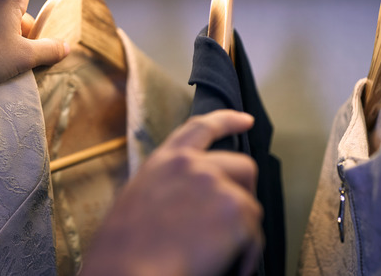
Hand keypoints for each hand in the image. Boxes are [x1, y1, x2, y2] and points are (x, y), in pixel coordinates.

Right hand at [82, 110, 263, 275]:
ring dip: (242, 231)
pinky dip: (246, 255)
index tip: (245, 120)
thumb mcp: (138, 201)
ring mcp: (216, 184)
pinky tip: (228, 266)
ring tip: (221, 254)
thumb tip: (191, 201)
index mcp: (165, 162)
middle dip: (244, 192)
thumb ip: (168, 187)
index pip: (200, 128)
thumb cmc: (124, 249)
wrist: (129, 270)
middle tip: (235, 220)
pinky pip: (256, 236)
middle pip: (242, 166)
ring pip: (250, 205)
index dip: (227, 121)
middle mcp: (192, 166)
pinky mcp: (236, 209)